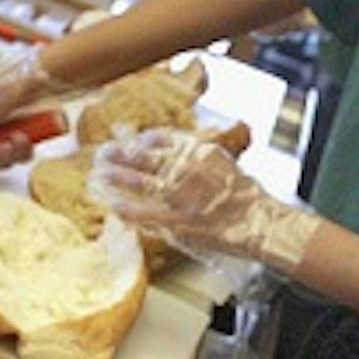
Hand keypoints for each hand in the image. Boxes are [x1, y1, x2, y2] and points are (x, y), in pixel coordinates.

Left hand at [91, 129, 321, 273]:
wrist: (259, 221)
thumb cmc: (247, 196)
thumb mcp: (223, 164)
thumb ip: (199, 157)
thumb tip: (180, 153)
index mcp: (196, 150)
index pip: (159, 138)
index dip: (139, 140)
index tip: (130, 141)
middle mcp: (183, 167)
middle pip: (141, 156)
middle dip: (118, 154)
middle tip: (103, 153)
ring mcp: (177, 194)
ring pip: (137, 180)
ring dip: (115, 177)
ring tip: (99, 175)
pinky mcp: (174, 220)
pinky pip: (142, 212)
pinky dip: (125, 207)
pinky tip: (112, 204)